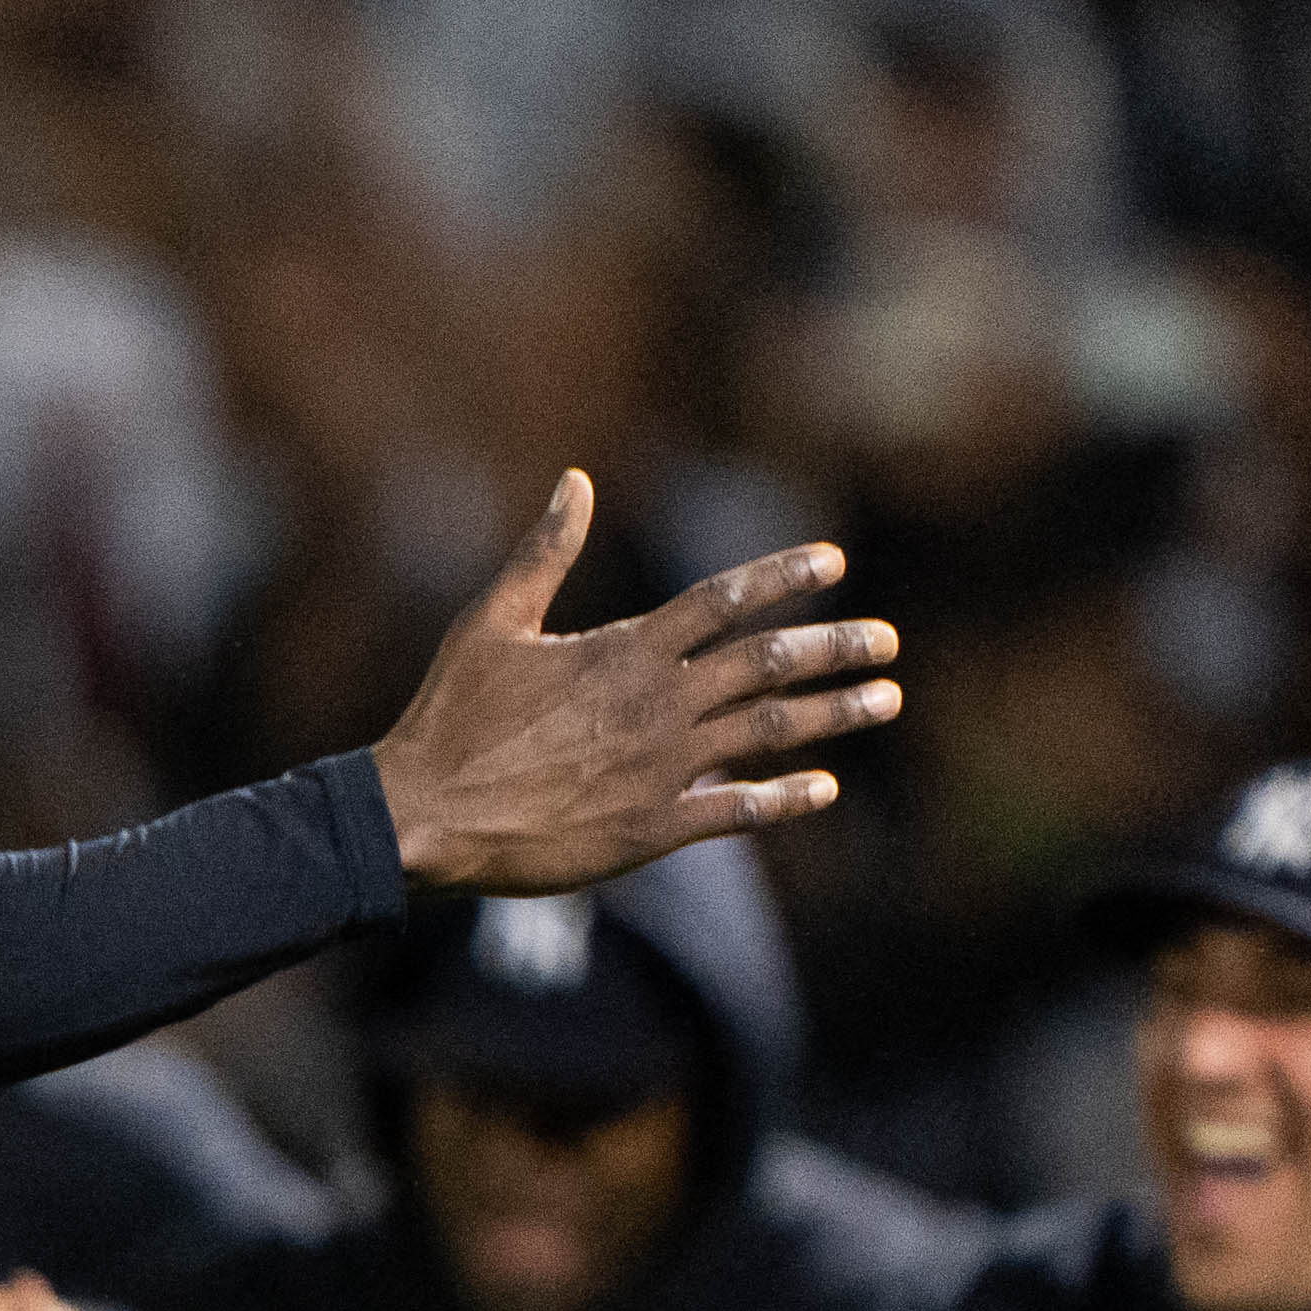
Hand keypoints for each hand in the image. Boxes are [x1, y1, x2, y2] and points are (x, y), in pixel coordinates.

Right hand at [363, 471, 900, 890]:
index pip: (724, 600)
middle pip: (768, 663)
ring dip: (834, 713)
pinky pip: (737, 810)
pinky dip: (786, 798)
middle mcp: (656, 704)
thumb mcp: (490, 623)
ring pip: (769, 730)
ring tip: (884, 698)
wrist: (424, 816)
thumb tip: (573, 482)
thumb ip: (543, 555)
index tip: (835, 562)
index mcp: (623, 651)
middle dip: (836, 647)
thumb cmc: (449, 717)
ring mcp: (659, 767)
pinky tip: (824, 787)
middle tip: (887, 641)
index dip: (784, 577)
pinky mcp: (649, 828)